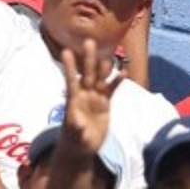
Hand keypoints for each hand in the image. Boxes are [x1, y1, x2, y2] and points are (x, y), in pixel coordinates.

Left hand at [59, 40, 122, 156]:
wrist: (83, 149)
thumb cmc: (75, 142)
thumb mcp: (74, 136)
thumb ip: (75, 127)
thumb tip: (76, 120)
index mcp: (73, 101)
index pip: (71, 81)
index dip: (70, 67)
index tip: (66, 51)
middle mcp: (84, 95)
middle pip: (87, 74)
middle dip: (88, 59)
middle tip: (89, 41)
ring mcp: (95, 98)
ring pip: (100, 79)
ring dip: (104, 68)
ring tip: (109, 56)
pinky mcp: (105, 103)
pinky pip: (112, 89)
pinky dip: (117, 81)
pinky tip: (124, 72)